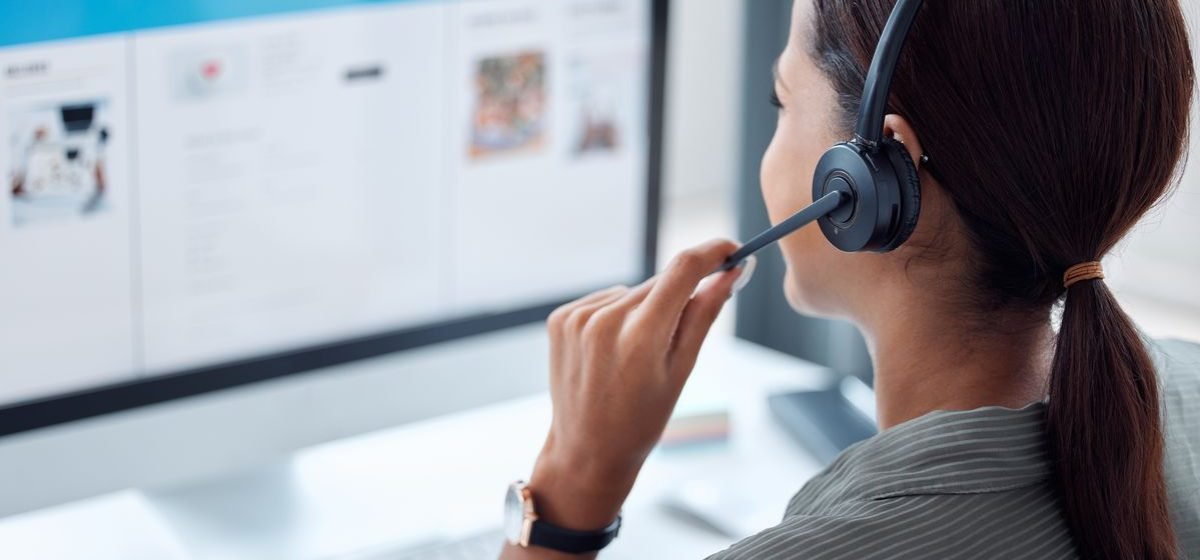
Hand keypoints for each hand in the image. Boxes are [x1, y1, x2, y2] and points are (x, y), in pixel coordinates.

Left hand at [528, 239, 748, 531]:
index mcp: (640, 338)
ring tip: (635, 356)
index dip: (712, 253)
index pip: (683, 270)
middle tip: (675, 339)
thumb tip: (730, 274)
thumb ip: (704, 315)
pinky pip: (605, 301)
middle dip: (678, 298)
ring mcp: (577, 318)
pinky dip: (616, 316)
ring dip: (644, 310)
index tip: (732, 251)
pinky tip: (612, 351)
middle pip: (659, 284)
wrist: (586, 450)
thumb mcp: (681, 371)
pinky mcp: (560, 319)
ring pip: (632, 293)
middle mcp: (605, 321)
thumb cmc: (641, 419)